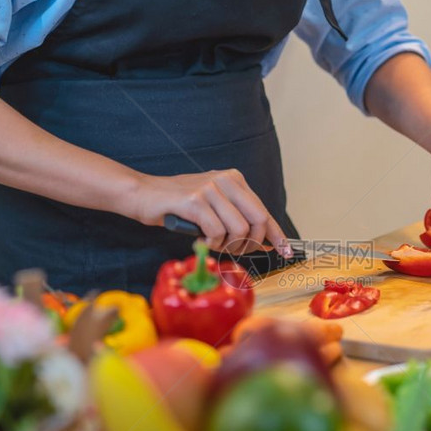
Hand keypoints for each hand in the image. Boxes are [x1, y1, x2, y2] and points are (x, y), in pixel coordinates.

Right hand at [130, 169, 292, 256]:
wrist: (143, 194)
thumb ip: (238, 219)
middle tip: (233, 249)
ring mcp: (210, 189)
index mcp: (234, 180)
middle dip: (249, 243)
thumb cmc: (178, 206)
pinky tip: (199, 237)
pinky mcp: (194, 201)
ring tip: (211, 241)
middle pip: (257, 221)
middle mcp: (225, 180)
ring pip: (238, 229)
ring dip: (226, 244)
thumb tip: (264, 241)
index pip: (263, 211)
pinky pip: (216, 232)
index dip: (276, 234)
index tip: (287, 250)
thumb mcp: (214, 207)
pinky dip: (210, 242)